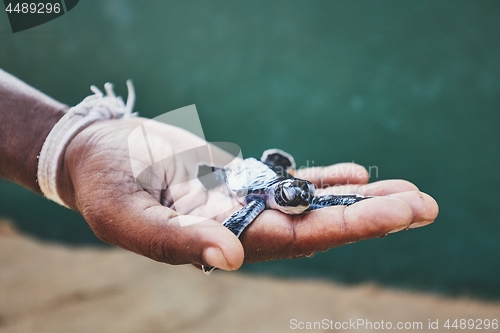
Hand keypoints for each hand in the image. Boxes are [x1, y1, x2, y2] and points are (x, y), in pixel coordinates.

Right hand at [58, 117, 438, 270]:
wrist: (97, 154)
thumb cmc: (104, 185)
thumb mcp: (129, 215)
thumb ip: (178, 240)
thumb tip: (233, 259)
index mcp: (219, 240)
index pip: (294, 239)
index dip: (345, 227)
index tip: (396, 216)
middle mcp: (239, 225)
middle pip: (315, 225)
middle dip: (368, 216)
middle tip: (424, 205)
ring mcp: (243, 201)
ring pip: (309, 203)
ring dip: (356, 199)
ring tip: (407, 194)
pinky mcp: (238, 179)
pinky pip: (288, 180)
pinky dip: (323, 178)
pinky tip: (356, 174)